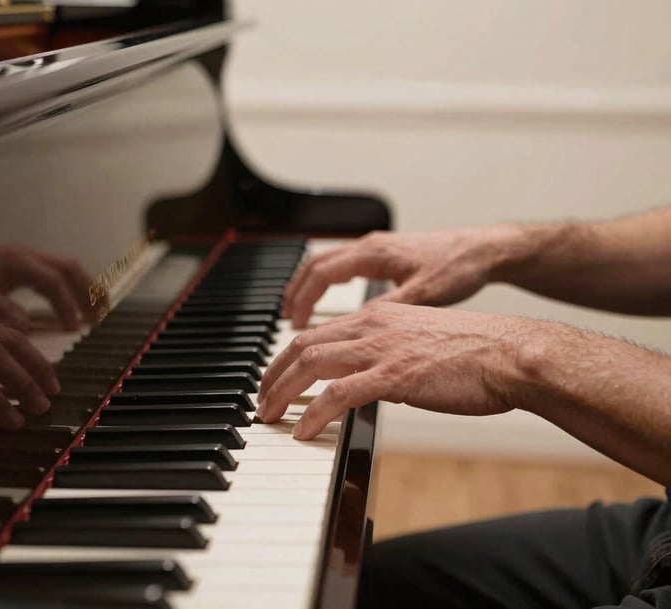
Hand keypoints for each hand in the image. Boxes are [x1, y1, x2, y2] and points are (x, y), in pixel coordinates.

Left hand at [0, 238, 97, 329]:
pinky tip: (74, 308)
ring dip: (85, 290)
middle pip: (71, 269)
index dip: (67, 303)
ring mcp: (30, 259)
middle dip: (90, 292)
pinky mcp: (28, 265)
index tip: (74, 327)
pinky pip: (58, 275)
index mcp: (18, 260)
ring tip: (97, 315)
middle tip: (101, 317)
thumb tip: (25, 327)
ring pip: (68, 270)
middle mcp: (29, 256)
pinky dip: (72, 290)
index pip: (53, 281)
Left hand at [257, 302, 522, 439]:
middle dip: (272, 374)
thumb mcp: (421, 345)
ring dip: (282, 392)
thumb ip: (390, 356)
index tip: (276, 378)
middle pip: (302, 345)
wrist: (510, 353)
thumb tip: (370, 383)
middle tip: (261, 400)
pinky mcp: (394, 375)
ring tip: (268, 416)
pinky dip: (313, 414)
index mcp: (377, 315)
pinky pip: (338, 394)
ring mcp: (381, 348)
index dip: (287, 357)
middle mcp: (372, 325)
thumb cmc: (475, 352)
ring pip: (310, 364)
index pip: (318, 333)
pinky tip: (302, 432)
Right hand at [282, 225, 522, 327]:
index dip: (302, 301)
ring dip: (308, 288)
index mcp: (373, 253)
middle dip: (295, 294)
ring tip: (297, 315)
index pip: (320, 274)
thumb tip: (359, 335)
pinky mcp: (385, 256)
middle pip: (315, 266)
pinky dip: (327, 285)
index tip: (293, 325)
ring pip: (327, 264)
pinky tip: (330, 303)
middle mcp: (369, 247)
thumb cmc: (458, 268)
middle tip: (285, 323)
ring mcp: (376, 249)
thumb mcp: (423, 295)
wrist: (484, 249)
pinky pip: (343, 267)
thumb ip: (389, 312)